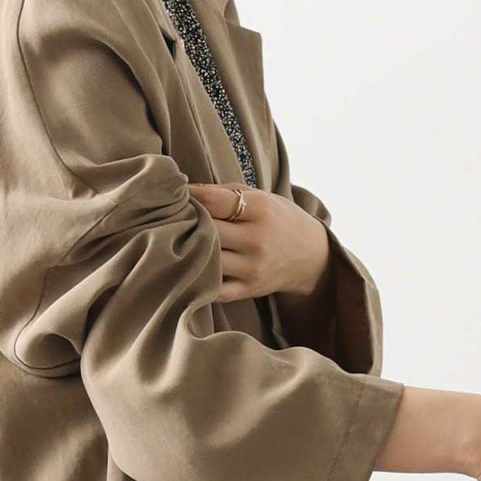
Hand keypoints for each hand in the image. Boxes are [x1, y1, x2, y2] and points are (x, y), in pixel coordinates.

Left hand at [186, 182, 328, 304]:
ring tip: (176, 241)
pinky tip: (190, 267)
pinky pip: (212, 288)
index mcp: (260, 210)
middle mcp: (257, 240)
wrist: (310, 255)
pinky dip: (197, 278)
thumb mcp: (258, 197)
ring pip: (205, 259)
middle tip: (170, 219)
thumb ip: (221, 193)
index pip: (213, 201)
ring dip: (187, 250)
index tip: (175, 196)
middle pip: (206, 230)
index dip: (188, 197)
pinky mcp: (247, 290)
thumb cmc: (276, 219)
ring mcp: (252, 268)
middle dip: (185, 223)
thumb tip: (181, 190)